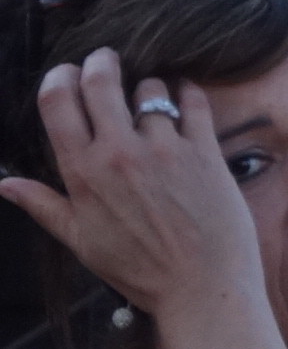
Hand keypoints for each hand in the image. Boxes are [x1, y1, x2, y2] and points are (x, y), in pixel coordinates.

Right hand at [0, 49, 267, 325]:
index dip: (58, 78)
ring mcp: (165, 149)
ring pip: (150, 89)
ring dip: (148, 86)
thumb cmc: (140, 271)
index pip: (57, 102)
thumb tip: (4, 184)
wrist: (203, 288)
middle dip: (100, 62)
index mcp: (83, 172)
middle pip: (100, 82)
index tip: (66, 72)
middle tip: (105, 59)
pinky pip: (195, 102)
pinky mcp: (206, 152)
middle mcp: (120, 153)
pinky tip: (186, 94)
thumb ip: (44, 205)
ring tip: (151, 98)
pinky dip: (188, 91)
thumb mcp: (81, 241)